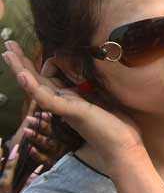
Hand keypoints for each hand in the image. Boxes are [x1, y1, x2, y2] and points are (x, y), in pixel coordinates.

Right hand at [2, 43, 144, 163]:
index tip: (31, 50)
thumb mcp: (105, 96)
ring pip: (36, 87)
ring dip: (20, 69)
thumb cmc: (117, 125)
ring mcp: (65, 108)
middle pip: (37, 80)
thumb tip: (91, 68)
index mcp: (70, 98)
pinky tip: (22, 75)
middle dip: (21, 63)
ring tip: (8, 53)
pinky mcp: (71, 112)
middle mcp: (63, 102)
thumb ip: (94, 84)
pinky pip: (48, 99)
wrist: (123, 147)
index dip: (38, 64)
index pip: (48, 78)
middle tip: (8, 45)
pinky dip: (33, 87)